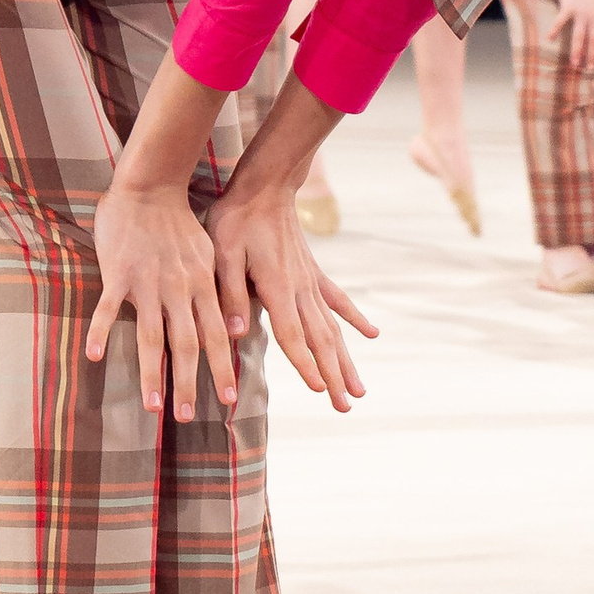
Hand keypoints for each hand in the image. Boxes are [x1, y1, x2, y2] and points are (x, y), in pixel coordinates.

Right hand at [87, 176, 235, 421]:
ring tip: (151, 406)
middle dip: (188, 383)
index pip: (216, 335)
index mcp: (202, 285)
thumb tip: (239, 326)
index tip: (226, 400)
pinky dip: (99, 332)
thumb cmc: (179, 222)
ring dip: (152, 374)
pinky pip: (108, 308)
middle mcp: (178, 290)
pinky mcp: (118, 274)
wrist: (149, 186)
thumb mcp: (210, 254)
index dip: (221, 368)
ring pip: (151, 337)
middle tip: (187, 416)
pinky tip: (92, 356)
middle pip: (186, 345)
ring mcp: (147, 283)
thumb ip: (221, 290)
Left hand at [203, 174, 375, 413]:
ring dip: (346, 360)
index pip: (293, 336)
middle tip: (346, 407)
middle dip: (333, 375)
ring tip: (360, 389)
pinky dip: (354, 318)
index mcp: (278, 289)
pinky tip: (371, 335)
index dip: (305, 365)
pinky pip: (338, 299)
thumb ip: (229, 294)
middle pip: (320, 341)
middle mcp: (300, 289)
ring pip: (333, 328)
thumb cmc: (236, 220)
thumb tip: (233, 333)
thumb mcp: (221, 254)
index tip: (320, 391)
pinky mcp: (313, 272)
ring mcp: (310, 281)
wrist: (264, 186)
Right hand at [554, 0, 593, 68]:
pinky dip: (554, 31)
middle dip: (591, 56)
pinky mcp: (568, 8)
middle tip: (589, 69)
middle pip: (593, 41)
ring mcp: (581, 13)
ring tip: (574, 64)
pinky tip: (549, 39)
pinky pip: (560, 22)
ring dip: (577, 51)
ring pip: (579, 36)